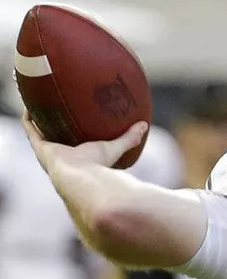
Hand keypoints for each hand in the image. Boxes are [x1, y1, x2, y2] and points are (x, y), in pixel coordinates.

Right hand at [21, 109, 147, 173]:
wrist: (82, 177)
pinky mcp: (39, 146)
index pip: (71, 142)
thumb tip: (145, 125)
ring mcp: (47, 150)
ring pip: (39, 131)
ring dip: (38, 117)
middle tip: (54, 106)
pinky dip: (29, 116)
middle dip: (52, 122)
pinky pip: (30, 128)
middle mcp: (59, 154)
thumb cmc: (99, 166)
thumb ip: (129, 138)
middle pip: (53, 135)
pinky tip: (30, 103)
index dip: (69, 131)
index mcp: (74, 156)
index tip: (71, 118)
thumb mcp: (114, 147)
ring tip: (39, 101)